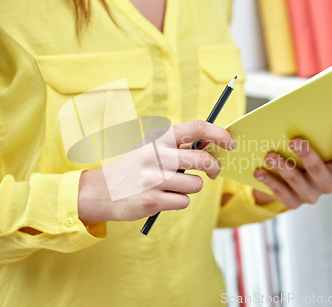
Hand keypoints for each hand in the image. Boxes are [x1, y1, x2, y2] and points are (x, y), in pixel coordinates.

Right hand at [78, 121, 234, 224]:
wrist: (101, 191)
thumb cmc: (133, 168)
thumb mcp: (150, 149)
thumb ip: (177, 146)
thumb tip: (211, 146)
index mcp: (158, 139)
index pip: (196, 128)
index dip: (219, 134)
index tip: (230, 143)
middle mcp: (156, 156)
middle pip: (203, 160)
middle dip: (214, 168)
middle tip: (213, 172)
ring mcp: (153, 179)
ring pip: (196, 185)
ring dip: (192, 188)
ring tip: (174, 187)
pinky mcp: (151, 201)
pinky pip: (184, 202)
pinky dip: (179, 201)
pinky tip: (163, 198)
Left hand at [252, 128, 331, 208]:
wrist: (286, 185)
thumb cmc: (301, 158)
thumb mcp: (308, 149)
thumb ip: (308, 138)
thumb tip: (292, 118)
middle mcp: (326, 183)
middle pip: (318, 169)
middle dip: (307, 154)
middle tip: (295, 140)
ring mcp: (311, 195)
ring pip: (296, 180)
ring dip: (283, 167)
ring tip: (270, 156)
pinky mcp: (294, 202)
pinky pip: (280, 191)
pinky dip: (269, 180)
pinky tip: (259, 172)